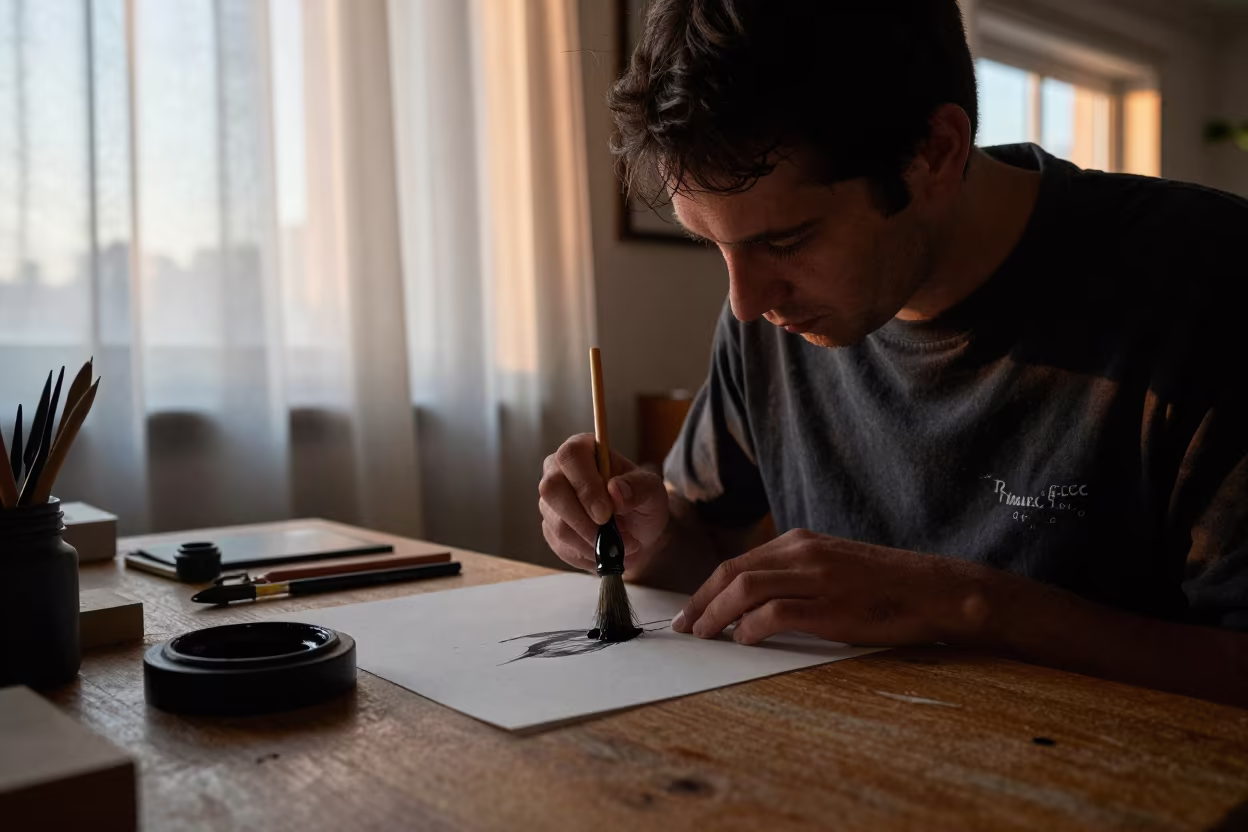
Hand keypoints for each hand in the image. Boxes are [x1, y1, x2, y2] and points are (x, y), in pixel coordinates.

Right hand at [538, 433, 669, 574]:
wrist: (636, 532)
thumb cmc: (642, 502)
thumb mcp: (652, 491)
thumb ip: (639, 487)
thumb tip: (615, 490)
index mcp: (583, 449)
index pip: (571, 457)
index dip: (585, 485)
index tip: (606, 513)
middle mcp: (558, 471)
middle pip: (551, 489)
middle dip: (582, 519)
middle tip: (610, 535)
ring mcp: (550, 501)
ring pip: (557, 524)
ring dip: (591, 541)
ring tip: (619, 544)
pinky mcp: (549, 528)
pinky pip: (560, 545)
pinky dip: (587, 553)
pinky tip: (604, 549)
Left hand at [671, 529, 988, 645]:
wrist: (933, 590)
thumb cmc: (882, 586)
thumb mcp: (830, 566)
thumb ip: (793, 576)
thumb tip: (749, 604)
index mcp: (800, 542)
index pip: (737, 562)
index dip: (706, 589)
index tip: (690, 611)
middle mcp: (803, 553)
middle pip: (732, 572)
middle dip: (701, 602)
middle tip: (685, 627)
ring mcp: (817, 578)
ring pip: (746, 589)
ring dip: (716, 615)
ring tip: (704, 636)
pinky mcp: (831, 606)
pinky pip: (775, 613)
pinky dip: (750, 627)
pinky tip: (743, 640)